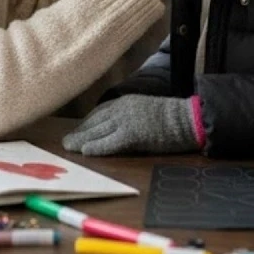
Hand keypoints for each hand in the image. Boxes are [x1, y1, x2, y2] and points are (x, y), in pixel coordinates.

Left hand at [62, 95, 199, 155]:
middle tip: (66, 142)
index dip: (87, 124)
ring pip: (98, 131)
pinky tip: (85, 151)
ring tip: (69, 147)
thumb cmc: (171, 117)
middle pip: (95, 121)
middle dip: (80, 132)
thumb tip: (116, 127)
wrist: (187, 118)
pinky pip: (109, 142)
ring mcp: (126, 120)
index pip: (99, 113)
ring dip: (82, 139)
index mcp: (125, 102)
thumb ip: (130, 115)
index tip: (77, 131)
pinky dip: (96, 146)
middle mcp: (122, 108)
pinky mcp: (132, 133)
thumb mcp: (146, 110)